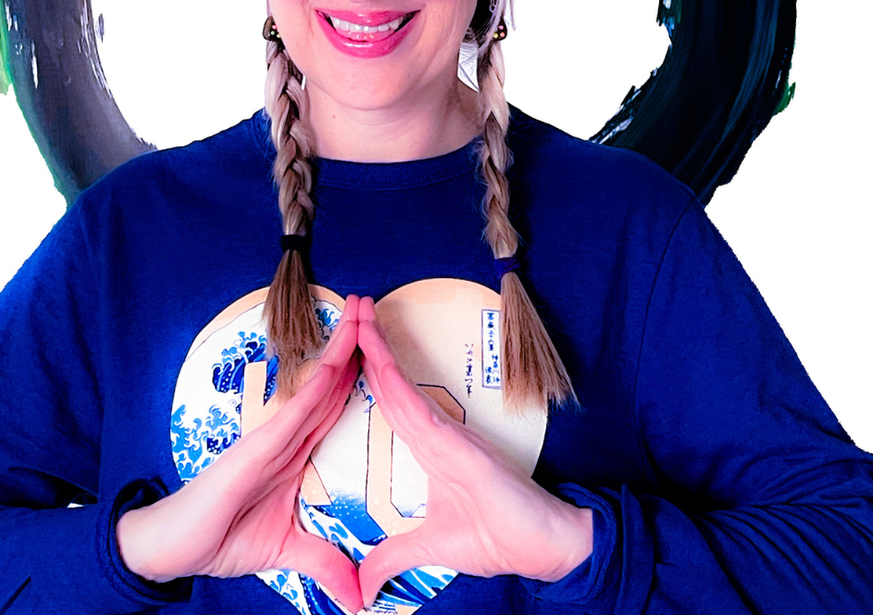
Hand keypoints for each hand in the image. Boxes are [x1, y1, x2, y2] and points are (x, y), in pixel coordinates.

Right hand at [117, 294, 362, 613]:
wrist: (175, 549)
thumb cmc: (224, 538)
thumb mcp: (287, 551)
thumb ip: (324, 562)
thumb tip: (358, 598)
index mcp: (299, 452)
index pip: (338, 404)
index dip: (362, 373)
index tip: (384, 345)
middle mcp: (289, 436)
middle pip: (331, 382)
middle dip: (354, 343)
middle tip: (374, 305)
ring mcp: (272, 437)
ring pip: (315, 387)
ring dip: (340, 349)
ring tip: (360, 314)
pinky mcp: (254, 449)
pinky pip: (293, 414)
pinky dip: (315, 389)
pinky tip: (335, 366)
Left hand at [355, 296, 591, 607]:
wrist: (548, 544)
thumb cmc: (497, 537)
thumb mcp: (431, 549)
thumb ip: (393, 557)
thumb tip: (361, 586)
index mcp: (426, 446)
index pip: (386, 400)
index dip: (364, 370)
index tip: (344, 343)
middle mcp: (433, 432)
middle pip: (389, 383)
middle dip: (367, 345)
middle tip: (351, 307)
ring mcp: (447, 436)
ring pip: (401, 388)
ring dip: (378, 352)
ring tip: (360, 319)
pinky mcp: (462, 448)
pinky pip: (421, 412)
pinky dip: (398, 386)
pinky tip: (379, 366)